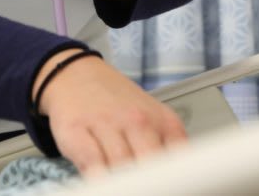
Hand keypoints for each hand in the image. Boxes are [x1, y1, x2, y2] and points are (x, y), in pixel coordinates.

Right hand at [33, 49, 186, 173]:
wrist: (77, 74)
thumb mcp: (154, 119)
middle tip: (147, 188)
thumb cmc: (117, 104)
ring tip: (124, 186)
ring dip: (124, 183)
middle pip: (152, 164)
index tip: (169, 187)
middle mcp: (138, 120)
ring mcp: (107, 124)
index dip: (175, 181)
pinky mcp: (76, 132)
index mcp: (164, 121)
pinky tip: (102, 182)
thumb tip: (180, 183)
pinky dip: (99, 179)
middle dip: (151, 183)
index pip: (182, 161)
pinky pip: (92, 163)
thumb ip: (169, 150)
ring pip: (122, 167)